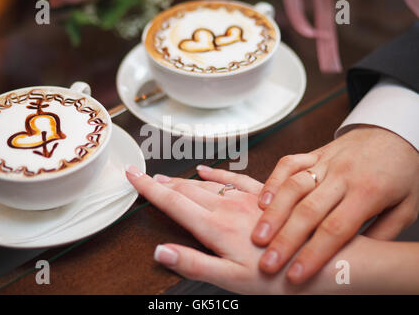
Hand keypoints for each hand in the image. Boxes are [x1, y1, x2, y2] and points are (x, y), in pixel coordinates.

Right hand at [125, 164, 292, 293]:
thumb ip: (194, 263)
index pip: (173, 202)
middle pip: (185, 190)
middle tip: (144, 175)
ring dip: (182, 179)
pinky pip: (234, 178)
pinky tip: (206, 170)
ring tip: (165, 176)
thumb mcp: (230, 280)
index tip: (132, 174)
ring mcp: (246, 199)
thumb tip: (161, 251)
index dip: (149, 188)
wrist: (318, 260)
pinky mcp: (263, 196)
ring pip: (205, 184)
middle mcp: (228, 207)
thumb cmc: (275, 278)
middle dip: (162, 183)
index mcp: (216, 226)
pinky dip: (215, 174)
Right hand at [253, 125, 418, 283]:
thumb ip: (382, 234)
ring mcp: (326, 162)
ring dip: (273, 213)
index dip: (313, 254)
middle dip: (286, 240)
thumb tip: (356, 259)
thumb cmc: (402, 172)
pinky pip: (289, 163)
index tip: (296, 274)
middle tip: (268, 262)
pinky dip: (272, 181)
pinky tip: (261, 201)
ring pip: (293, 187)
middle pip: (308, 211)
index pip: (335, 229)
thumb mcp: (407, 207)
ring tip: (258, 236)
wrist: (395, 133)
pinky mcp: (314, 153)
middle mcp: (343, 176)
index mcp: (369, 192)